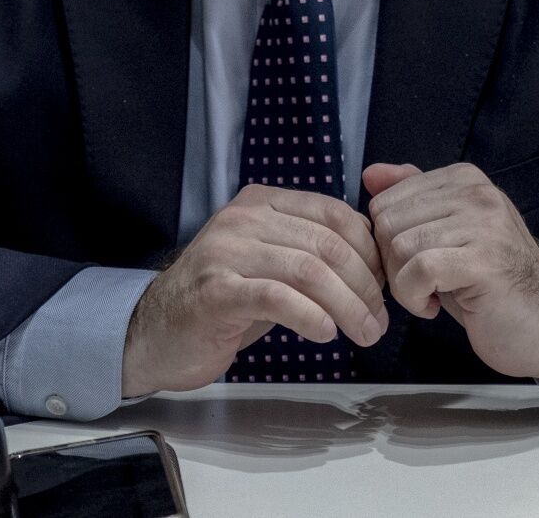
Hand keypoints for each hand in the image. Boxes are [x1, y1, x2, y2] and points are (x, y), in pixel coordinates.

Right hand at [121, 183, 389, 396]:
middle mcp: (243, 218)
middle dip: (365, 285)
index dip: (369, 250)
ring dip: (348, 306)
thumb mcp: (270, 264)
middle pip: (326, 243)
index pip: (334, 213)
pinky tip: (326, 334)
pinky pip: (277, 297)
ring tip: (365, 334)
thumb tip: (375, 263)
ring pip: (308, 270)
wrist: (154, 333)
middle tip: (379, 321)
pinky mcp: (216, 291)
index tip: (384, 286)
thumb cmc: (223, 302)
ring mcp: (226, 252)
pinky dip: (311, 316)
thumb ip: (311, 252)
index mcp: (262, 203)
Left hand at [362, 162, 538, 383]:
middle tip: (420, 285)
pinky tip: (433, 307)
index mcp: (464, 179)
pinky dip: (414, 298)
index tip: (414, 264)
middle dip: (392, 265)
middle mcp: (475, 192)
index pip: (385, 200)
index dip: (386, 243)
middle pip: (387, 222)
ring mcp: (483, 224)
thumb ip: (412, 200)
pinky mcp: (483, 260)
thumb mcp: (446, 235)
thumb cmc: (489, 284)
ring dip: (403, 286)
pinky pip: (417, 272)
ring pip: (400, 248)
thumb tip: (370, 174)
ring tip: (430, 295)